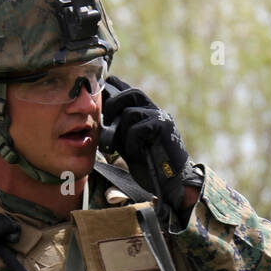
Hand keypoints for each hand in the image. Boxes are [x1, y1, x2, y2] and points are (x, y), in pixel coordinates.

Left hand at [101, 76, 194, 212]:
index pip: (128, 89)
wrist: (171, 182)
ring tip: (126, 149)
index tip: (101, 96)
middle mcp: (155, 111)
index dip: (113, 89)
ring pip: (129, 113)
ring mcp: (161, 117)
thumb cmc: (149, 165)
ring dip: (122, 133)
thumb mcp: (127, 143)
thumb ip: (117, 129)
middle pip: (130, 92)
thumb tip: (99, 117)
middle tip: (107, 123)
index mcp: (146, 112)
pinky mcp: (163, 127)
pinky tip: (138, 154)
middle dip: (113, 105)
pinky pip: (137, 129)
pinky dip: (132, 144)